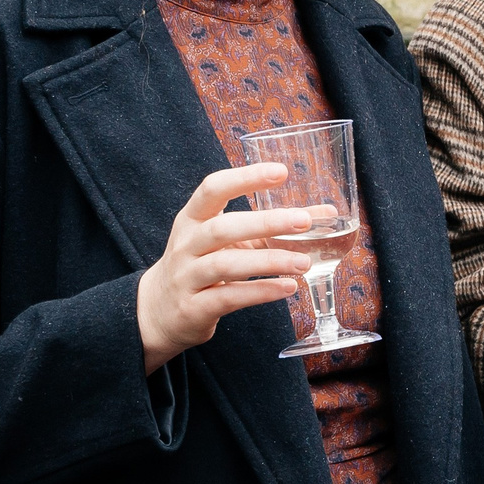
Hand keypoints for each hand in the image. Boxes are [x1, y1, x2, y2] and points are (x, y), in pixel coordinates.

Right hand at [136, 164, 313, 373]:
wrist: (157, 312)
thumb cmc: (202, 265)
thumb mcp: (229, 241)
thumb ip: (272, 227)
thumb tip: (326, 214)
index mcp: (192, 219)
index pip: (213, 188)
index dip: (245, 178)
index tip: (281, 171)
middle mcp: (186, 244)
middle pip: (223, 228)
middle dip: (265, 222)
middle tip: (304, 221)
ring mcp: (186, 277)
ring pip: (225, 265)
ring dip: (268, 262)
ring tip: (304, 262)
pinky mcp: (193, 308)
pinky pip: (228, 298)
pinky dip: (260, 292)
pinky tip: (288, 287)